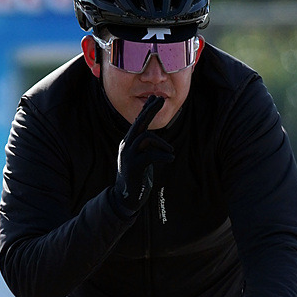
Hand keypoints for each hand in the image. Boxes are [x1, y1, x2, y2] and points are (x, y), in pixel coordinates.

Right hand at [112, 95, 173, 213]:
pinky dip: (162, 155)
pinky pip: (150, 155)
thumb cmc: (136, 177)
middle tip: (160, 99)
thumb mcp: (141, 158)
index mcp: (129, 143)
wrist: (125, 198)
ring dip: (161, 143)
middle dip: (150, 110)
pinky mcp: (134, 166)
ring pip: (145, 137)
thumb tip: (151, 136)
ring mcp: (129, 155)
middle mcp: (126, 146)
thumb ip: (145, 146)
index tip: (155, 98)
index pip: (138, 122)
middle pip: (139, 123)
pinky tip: (170, 158)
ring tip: (170, 151)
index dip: (147, 110)